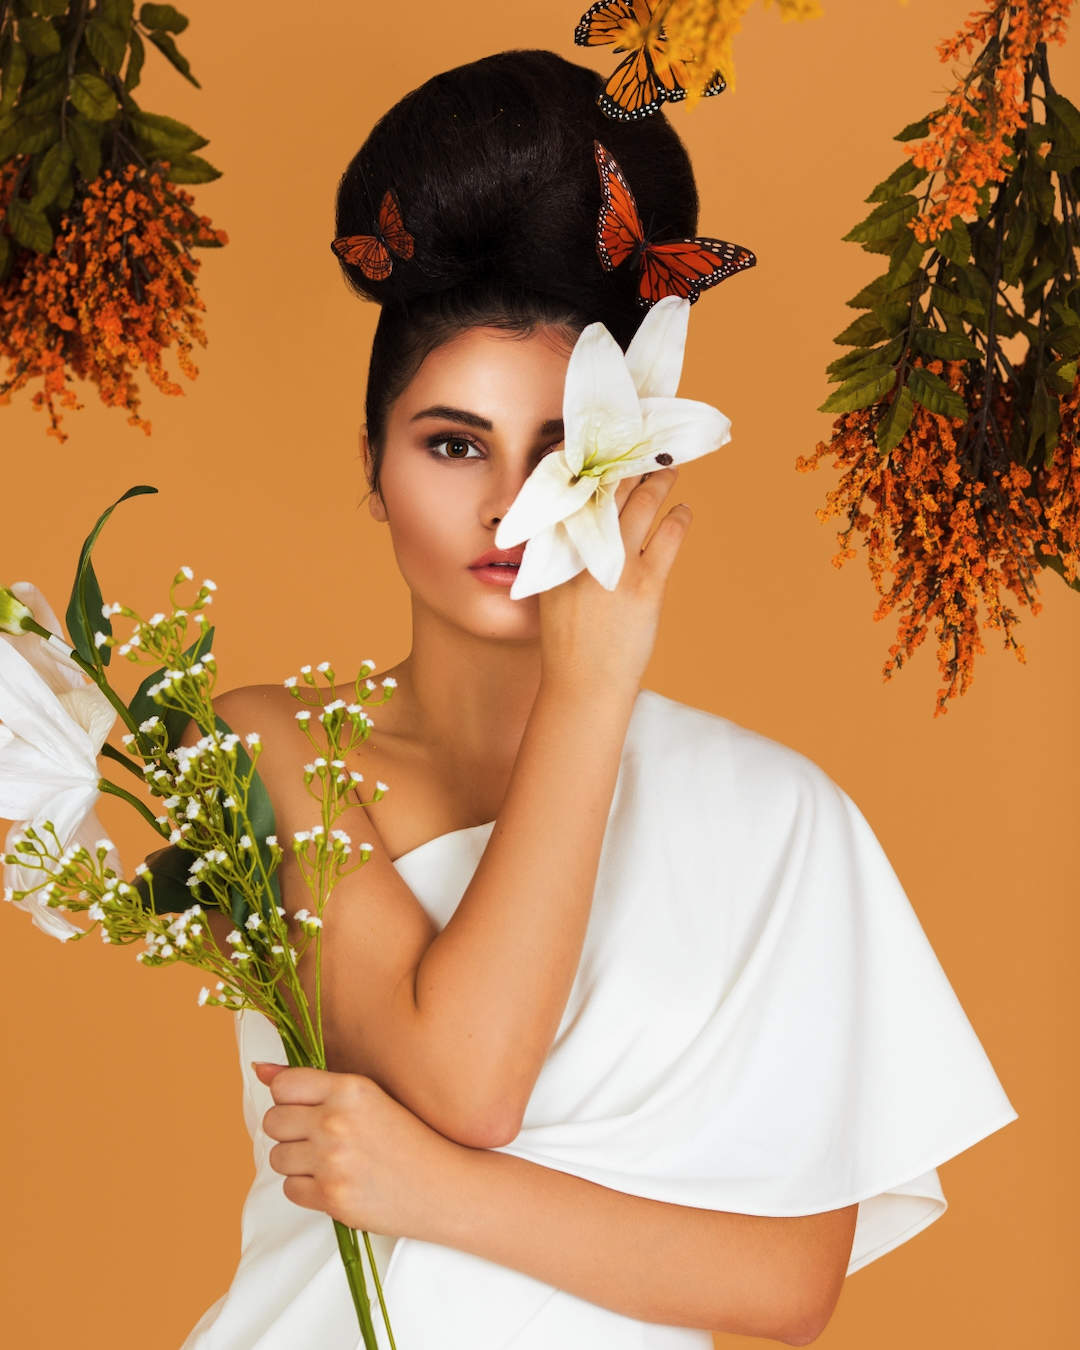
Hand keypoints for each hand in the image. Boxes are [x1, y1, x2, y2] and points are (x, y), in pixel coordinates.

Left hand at [257, 1062, 457, 1234]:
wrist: (443, 1185)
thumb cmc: (408, 1137)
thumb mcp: (368, 1097)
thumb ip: (313, 1082)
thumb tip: (259, 1068)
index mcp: (350, 1089)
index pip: (283, 1085)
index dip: (289, 1098)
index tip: (307, 1107)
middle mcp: (337, 1121)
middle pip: (273, 1121)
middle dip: (290, 1131)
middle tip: (321, 1137)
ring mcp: (333, 1161)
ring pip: (277, 1157)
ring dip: (297, 1161)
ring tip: (330, 1161)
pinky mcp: (332, 1198)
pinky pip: (290, 1189)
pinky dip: (307, 1188)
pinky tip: (336, 1182)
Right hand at [538, 468, 689, 693]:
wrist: (584, 682)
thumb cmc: (569, 638)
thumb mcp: (552, 586)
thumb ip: (563, 550)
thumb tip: (582, 517)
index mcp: (556, 546)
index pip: (574, 488)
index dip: (592, 462)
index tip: (606, 446)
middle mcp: (585, 547)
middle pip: (613, 486)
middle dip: (632, 462)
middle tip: (646, 447)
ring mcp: (619, 563)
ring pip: (645, 502)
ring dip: (661, 481)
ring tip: (669, 470)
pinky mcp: (648, 583)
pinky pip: (670, 534)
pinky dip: (679, 516)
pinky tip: (683, 511)